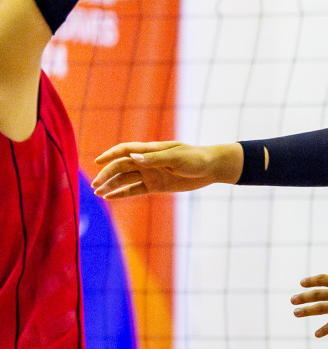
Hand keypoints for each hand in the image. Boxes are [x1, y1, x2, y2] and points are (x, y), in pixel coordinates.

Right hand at [93, 141, 242, 197]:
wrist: (211, 168)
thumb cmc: (195, 158)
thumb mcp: (177, 158)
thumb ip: (155, 159)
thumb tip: (133, 158)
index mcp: (150, 150)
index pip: (125, 150)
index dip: (110, 155)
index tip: (97, 161)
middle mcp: (147, 162)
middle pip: (121, 167)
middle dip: (107, 175)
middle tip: (95, 186)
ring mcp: (150, 174)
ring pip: (125, 180)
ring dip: (111, 185)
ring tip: (98, 193)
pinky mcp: (155, 186)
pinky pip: (135, 190)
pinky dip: (122, 193)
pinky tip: (110, 197)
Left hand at [291, 272, 327, 337]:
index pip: (322, 279)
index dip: (311, 281)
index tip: (302, 283)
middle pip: (316, 294)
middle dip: (303, 297)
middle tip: (292, 300)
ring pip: (320, 308)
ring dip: (306, 311)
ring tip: (295, 313)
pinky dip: (324, 330)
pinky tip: (316, 334)